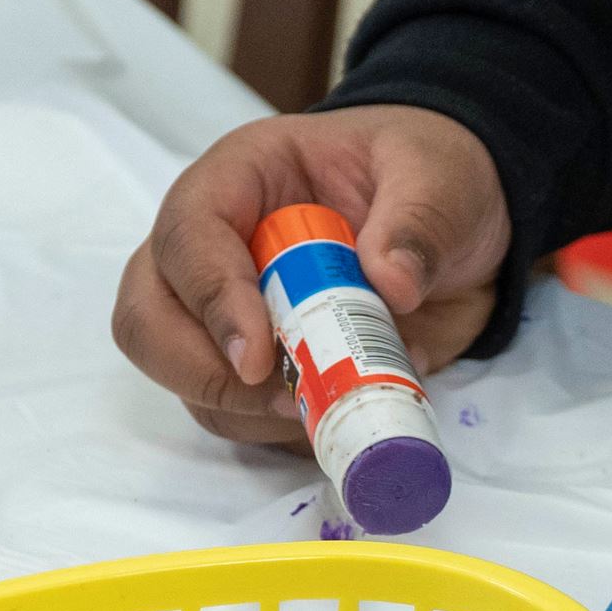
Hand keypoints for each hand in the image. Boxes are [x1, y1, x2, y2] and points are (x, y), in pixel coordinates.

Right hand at [112, 105, 509, 444]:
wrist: (463, 228)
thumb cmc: (430, 179)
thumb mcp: (439, 176)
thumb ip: (419, 221)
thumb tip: (393, 284)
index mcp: (242, 180)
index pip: (188, 236)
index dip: (212, 300)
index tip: (258, 358)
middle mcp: (215, 248)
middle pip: (149, 320)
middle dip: (202, 372)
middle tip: (282, 400)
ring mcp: (230, 314)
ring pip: (187, 380)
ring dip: (251, 413)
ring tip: (336, 401)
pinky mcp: (263, 367)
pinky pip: (241, 418)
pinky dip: (285, 433)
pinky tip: (346, 411)